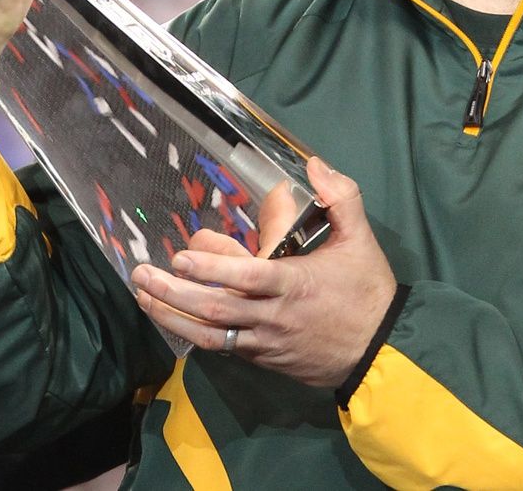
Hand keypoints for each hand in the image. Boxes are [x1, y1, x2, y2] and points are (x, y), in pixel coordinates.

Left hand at [131, 157, 396, 387]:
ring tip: (142, 299)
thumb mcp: (361, 239)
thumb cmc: (367, 291)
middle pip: (217, 309)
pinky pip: (223, 347)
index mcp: (295, 284)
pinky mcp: (263, 358)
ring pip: (211, 334)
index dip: (212, 269)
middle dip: (173, 294)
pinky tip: (172, 319)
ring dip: (172, 317)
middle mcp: (273, 316)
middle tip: (140, 276)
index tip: (181, 257)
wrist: (381, 354)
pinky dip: (194, 333)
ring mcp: (265, 342)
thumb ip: (340, 197)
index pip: (247, 277)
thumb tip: (314, 164)